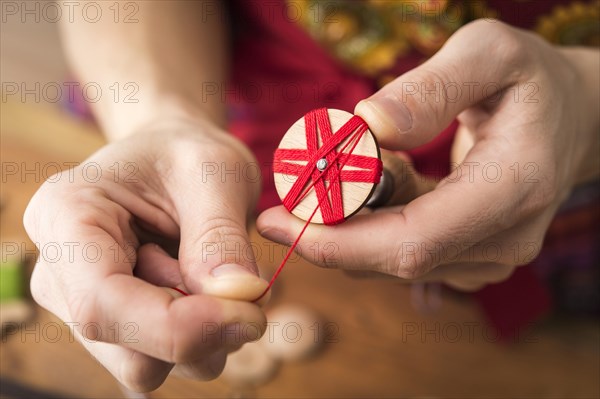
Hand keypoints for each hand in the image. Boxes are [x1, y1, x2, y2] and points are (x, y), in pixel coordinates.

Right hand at [24, 118, 268, 390]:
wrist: (174, 157)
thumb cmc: (187, 153)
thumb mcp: (214, 172)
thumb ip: (221, 234)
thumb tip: (239, 296)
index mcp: (66, 215)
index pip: (102, 303)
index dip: (179, 325)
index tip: (249, 314)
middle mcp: (59, 271)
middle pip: (124, 348)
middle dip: (198, 330)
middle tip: (236, 278)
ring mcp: (81, 305)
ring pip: (145, 366)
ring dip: (201, 333)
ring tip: (204, 267)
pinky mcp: (114, 327)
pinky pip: (161, 360)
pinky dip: (198, 337)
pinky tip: (196, 288)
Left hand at [257, 20, 598, 290]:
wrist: (569, 119)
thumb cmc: (528, 81)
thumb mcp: (489, 54)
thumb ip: (431, 87)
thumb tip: (368, 125)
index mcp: (514, 187)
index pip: (414, 241)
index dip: (339, 241)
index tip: (278, 220)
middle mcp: (504, 240)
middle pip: (393, 258)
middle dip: (330, 231)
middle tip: (289, 191)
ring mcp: (489, 258)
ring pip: (391, 261)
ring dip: (354, 222)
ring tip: (366, 165)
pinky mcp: (472, 260)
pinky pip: (402, 256)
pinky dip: (373, 227)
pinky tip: (387, 183)